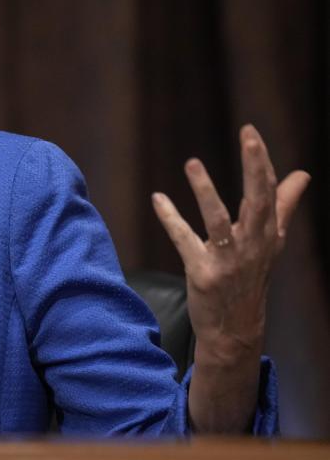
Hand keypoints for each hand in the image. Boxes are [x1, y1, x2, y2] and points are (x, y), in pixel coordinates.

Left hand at [151, 124, 309, 430]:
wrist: (235, 328)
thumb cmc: (251, 276)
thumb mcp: (271, 240)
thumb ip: (283, 204)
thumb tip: (302, 174)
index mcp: (268, 233)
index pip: (268, 191)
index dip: (261, 161)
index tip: (250, 131)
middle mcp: (253, 245)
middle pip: (257, 201)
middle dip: (254, 169)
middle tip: (249, 137)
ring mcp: (228, 261)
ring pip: (219, 221)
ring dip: (206, 191)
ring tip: (193, 162)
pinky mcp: (203, 274)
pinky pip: (185, 242)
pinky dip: (171, 219)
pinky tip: (158, 198)